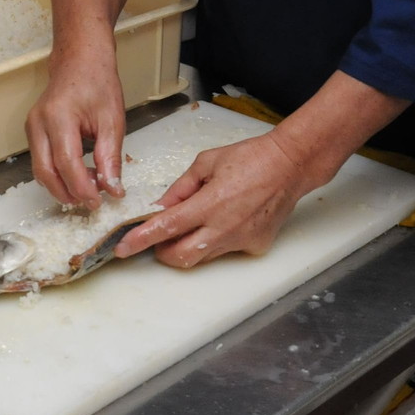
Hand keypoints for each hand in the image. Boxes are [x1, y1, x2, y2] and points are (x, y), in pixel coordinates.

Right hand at [26, 50, 126, 207]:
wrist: (80, 61)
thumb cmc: (96, 82)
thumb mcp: (112, 120)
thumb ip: (110, 157)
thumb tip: (112, 189)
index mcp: (59, 117)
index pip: (67, 163)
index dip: (82, 187)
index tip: (99, 201)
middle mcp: (38, 123)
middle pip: (46, 172)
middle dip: (68, 193)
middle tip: (92, 201)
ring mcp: (31, 128)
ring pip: (40, 171)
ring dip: (62, 186)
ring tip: (88, 188)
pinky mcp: (33, 132)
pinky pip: (41, 162)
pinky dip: (58, 175)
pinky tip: (79, 175)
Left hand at [116, 132, 309, 266]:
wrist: (290, 165)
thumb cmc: (250, 158)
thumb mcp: (206, 163)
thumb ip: (180, 188)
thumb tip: (160, 207)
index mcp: (210, 203)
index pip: (166, 228)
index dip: (141, 240)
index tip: (123, 249)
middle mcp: (224, 228)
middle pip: (180, 256)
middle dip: (163, 251)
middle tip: (159, 238)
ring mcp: (240, 240)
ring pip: (202, 256)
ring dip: (190, 245)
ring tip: (198, 222)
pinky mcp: (255, 246)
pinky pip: (225, 251)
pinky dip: (217, 240)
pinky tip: (229, 220)